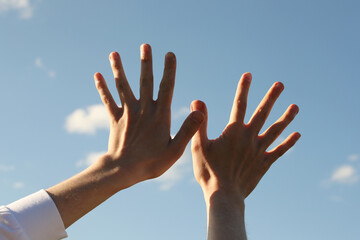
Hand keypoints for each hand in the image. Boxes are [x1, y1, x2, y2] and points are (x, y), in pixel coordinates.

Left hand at [94, 44, 203, 189]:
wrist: (123, 171)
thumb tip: (200, 112)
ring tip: (114, 53)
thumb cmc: (151, 163)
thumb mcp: (175, 150)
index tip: (169, 54)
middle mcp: (143, 110)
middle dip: (145, 62)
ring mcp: (127, 113)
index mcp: (160, 116)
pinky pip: (108, 100)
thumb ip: (188, 130)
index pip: (166, 87)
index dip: (169, 70)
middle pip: (145, 81)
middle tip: (145, 45)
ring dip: (119, 69)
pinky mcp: (115, 119)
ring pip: (123, 86)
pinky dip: (102, 88)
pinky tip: (97, 75)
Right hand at [191, 72, 299, 200]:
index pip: (239, 104)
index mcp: (233, 132)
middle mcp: (249, 138)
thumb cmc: (208, 171)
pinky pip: (280, 151)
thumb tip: (197, 100)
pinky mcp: (265, 163)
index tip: (248, 74)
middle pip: (263, 113)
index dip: (243, 88)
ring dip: (286, 117)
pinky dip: (289, 142)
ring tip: (295, 106)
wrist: (224, 196)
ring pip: (276, 130)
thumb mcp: (199, 145)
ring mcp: (259, 150)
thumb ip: (200, 123)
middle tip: (281, 84)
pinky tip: (298, 134)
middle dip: (271, 97)